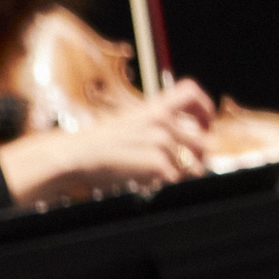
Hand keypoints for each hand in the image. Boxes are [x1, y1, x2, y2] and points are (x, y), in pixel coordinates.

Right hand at [0, 78, 215, 202]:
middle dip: (197, 158)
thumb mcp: (127, 126)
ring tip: (160, 179)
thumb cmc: (94, 146)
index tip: (204, 123)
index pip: (191, 93)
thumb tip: (176, 146)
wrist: (74, 155)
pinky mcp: (158, 162)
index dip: (204, 108)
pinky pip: (177, 179)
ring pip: (193, 165)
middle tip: (186, 168)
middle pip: (201, 141)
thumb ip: (153, 129)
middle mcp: (162, 121)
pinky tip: (149, 184)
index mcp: (154, 108)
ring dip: (181, 176)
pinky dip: (167, 185)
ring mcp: (161, 141)